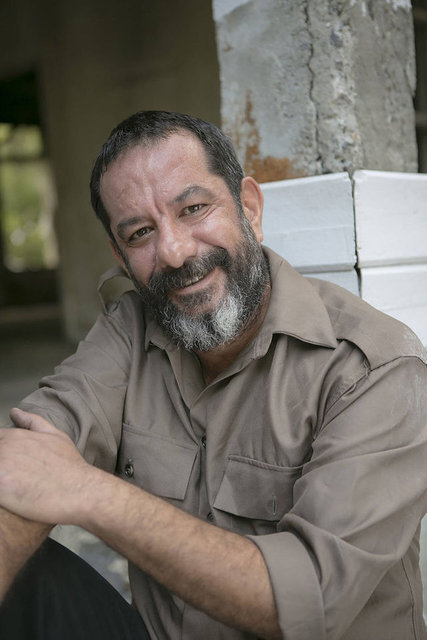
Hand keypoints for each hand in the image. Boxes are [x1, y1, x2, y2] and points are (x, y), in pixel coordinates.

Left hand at [0, 409, 97, 524]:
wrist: (79, 491)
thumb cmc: (70, 466)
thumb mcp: (56, 436)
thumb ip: (32, 421)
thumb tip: (14, 412)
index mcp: (15, 436)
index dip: (4, 452)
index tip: (13, 463)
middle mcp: (5, 448)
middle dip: (4, 463)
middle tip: (17, 474)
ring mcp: (1, 467)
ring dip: (2, 473)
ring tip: (17, 483)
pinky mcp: (0, 487)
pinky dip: (2, 488)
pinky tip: (13, 492)